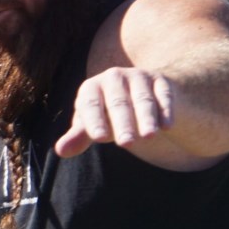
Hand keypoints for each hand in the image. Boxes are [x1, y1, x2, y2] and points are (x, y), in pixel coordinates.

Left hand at [55, 67, 174, 157]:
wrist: (142, 96)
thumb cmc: (110, 115)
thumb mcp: (94, 125)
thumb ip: (79, 137)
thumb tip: (60, 151)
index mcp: (92, 88)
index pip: (90, 104)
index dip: (94, 120)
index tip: (98, 138)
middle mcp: (114, 77)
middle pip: (118, 102)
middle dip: (123, 123)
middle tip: (126, 143)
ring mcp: (138, 77)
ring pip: (142, 99)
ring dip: (146, 118)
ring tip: (149, 136)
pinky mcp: (160, 81)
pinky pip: (163, 95)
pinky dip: (166, 110)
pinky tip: (167, 126)